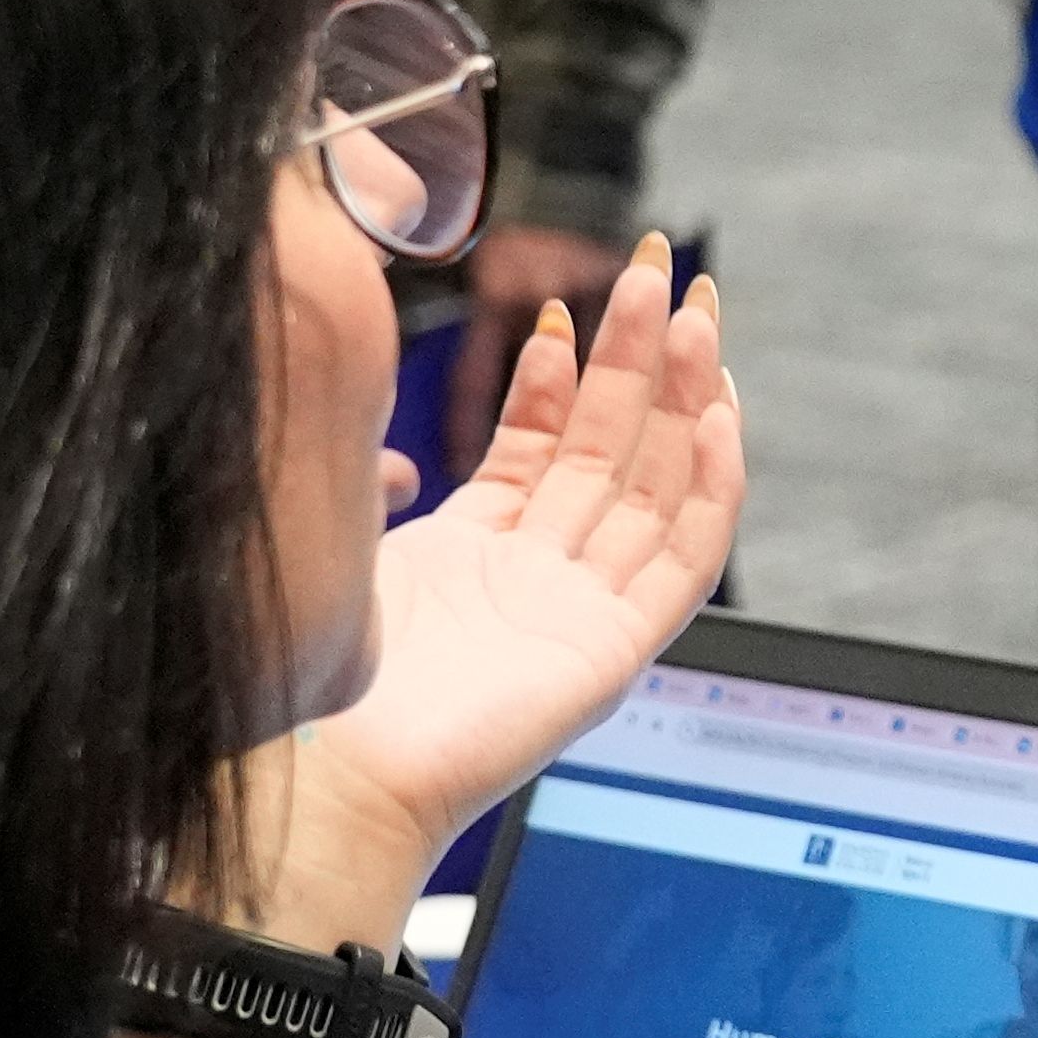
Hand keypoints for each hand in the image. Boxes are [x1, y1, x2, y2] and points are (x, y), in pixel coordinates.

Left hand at [261, 239, 743, 938]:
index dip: (557, 371)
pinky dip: (711, 487)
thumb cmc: (319, 676)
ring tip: (692, 310)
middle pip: (612, 445)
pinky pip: (686, 559)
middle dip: (636, 352)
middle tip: (654, 267)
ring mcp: (584, 610)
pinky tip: (719, 417)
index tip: (557, 304)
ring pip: (657, 483)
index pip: (543, 444)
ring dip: (681, 394)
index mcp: (478, 554)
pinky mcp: (618, 649)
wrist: (328, 770)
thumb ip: (378, 479)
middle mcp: (539, 578)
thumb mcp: (348, 542)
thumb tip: (398, 452)